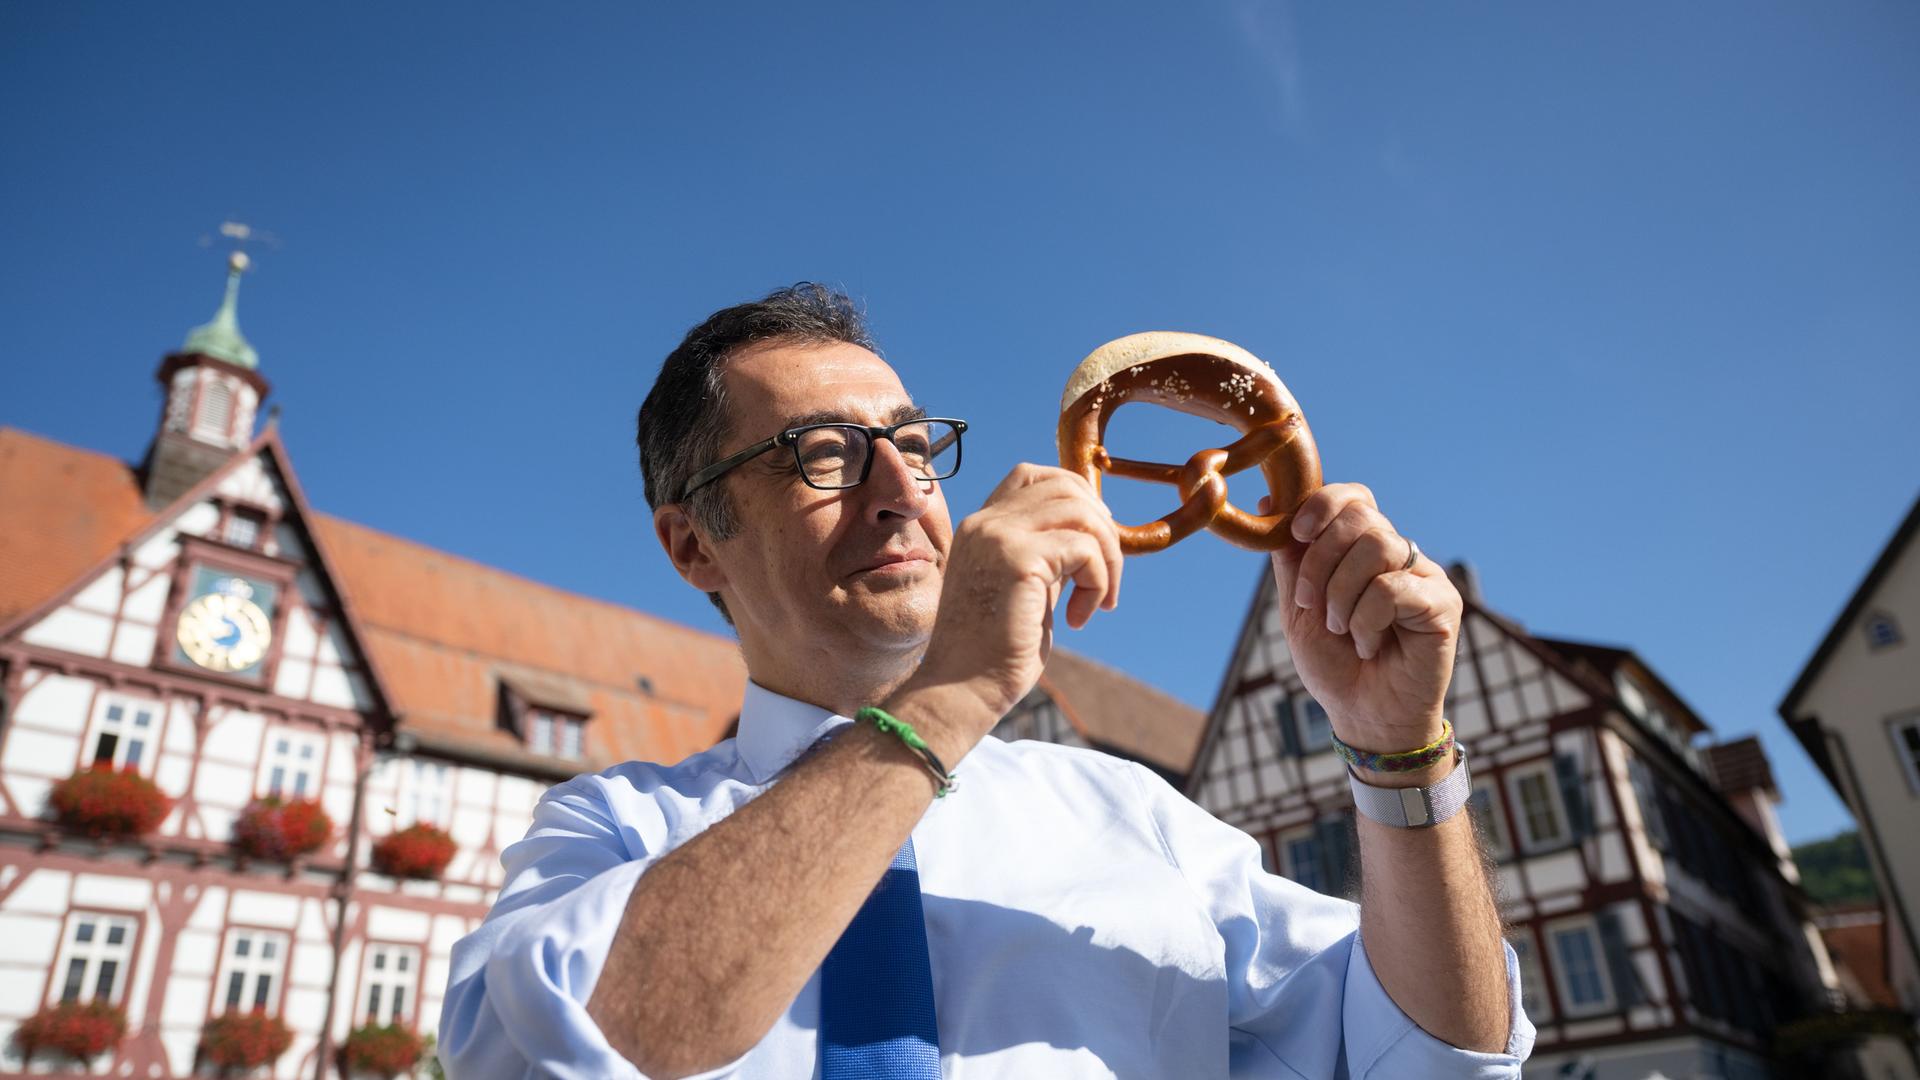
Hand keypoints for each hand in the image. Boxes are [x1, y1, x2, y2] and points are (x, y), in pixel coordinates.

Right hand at [907, 464, 1122, 726]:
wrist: (960, 691)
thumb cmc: (993, 652)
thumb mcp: (1024, 589)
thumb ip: (1047, 556)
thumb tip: (1095, 534)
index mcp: (980, 526)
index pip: (1032, 475)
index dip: (1074, 496)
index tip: (1092, 542)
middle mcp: (985, 522)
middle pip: (1065, 485)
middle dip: (1102, 528)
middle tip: (1107, 577)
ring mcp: (998, 536)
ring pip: (1082, 513)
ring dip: (1107, 557)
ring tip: (1100, 600)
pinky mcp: (1017, 559)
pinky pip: (1085, 550)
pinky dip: (1098, 583)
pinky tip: (1079, 618)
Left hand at [1264, 483, 1459, 752]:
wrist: (1362, 715)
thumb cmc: (1334, 663)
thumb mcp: (1297, 607)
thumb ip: (1290, 558)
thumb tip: (1270, 500)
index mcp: (1365, 550)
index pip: (1354, 498)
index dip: (1323, 505)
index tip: (1296, 533)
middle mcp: (1400, 555)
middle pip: (1361, 517)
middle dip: (1321, 560)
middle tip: (1313, 605)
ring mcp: (1425, 576)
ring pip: (1377, 547)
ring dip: (1342, 594)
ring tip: (1343, 630)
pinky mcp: (1443, 604)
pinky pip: (1393, 588)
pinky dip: (1367, 620)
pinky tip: (1371, 646)